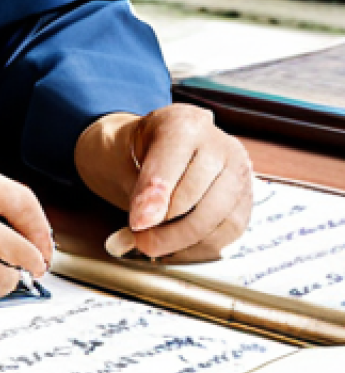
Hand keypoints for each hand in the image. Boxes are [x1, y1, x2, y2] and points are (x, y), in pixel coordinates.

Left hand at [74, 105, 253, 261]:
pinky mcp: (247, 200)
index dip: (153, 197)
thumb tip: (144, 225)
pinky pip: (226, 235)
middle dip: (164, 228)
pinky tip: (175, 247)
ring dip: (180, 242)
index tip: (137, 223)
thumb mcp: (125, 154)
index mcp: (185, 124)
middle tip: (139, 240)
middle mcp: (221, 145)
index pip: (171, 164)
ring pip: (215, 221)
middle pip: (195, 198)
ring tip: (153, 244)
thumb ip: (137, 188)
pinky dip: (197, 248)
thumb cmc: (143, 150)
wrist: (169, 144)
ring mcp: (239, 173)